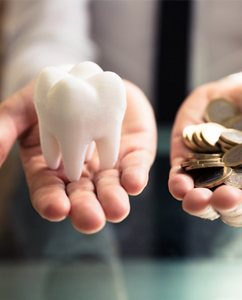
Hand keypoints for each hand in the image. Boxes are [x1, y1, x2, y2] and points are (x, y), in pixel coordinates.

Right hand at [0, 80, 156, 233]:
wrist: (89, 77)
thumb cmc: (54, 96)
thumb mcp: (24, 108)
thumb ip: (5, 127)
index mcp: (53, 168)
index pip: (49, 192)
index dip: (51, 202)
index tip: (56, 209)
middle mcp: (82, 173)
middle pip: (82, 197)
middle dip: (86, 210)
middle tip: (91, 220)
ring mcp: (108, 165)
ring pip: (111, 188)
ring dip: (114, 200)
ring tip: (116, 209)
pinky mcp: (132, 153)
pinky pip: (134, 167)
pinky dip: (135, 176)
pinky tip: (134, 183)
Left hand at [168, 79, 241, 226]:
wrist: (239, 91)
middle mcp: (239, 188)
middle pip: (236, 210)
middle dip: (232, 207)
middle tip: (227, 198)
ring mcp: (211, 178)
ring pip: (205, 203)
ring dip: (200, 205)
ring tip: (197, 199)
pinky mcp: (187, 166)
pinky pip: (180, 182)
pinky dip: (179, 186)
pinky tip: (179, 186)